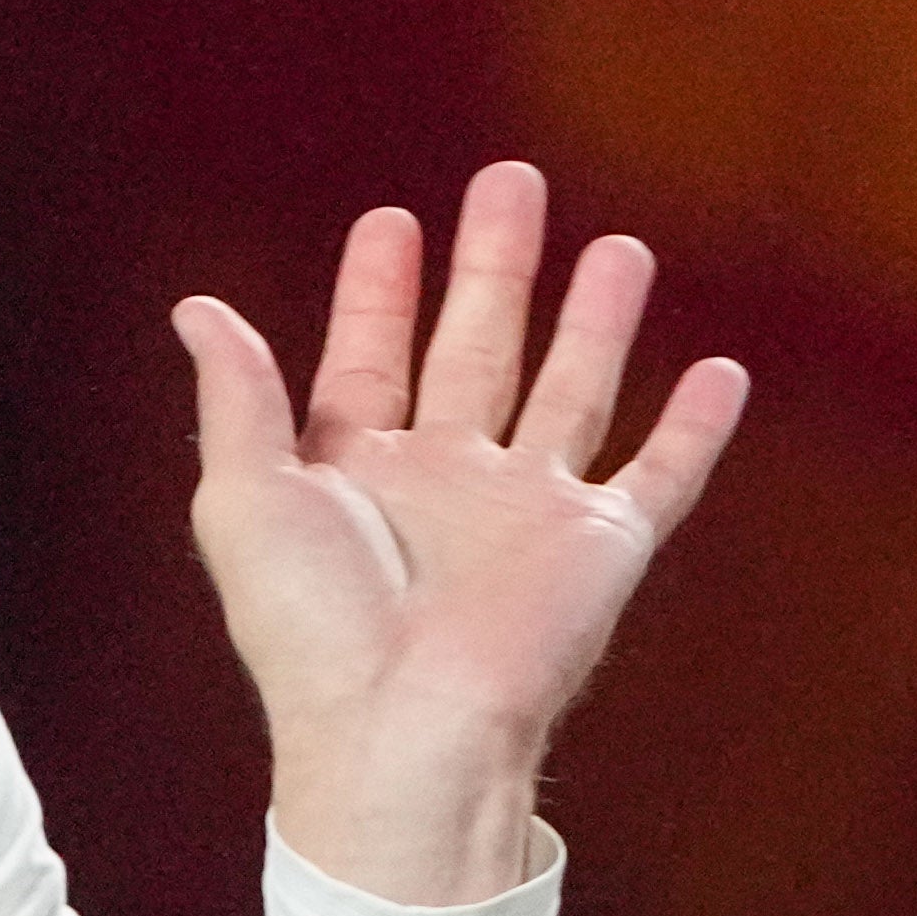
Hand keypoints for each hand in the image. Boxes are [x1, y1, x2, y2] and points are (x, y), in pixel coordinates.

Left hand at [171, 163, 745, 909]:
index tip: (393, 220)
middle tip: (513, 182)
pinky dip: (694, 428)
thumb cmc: (309, 631)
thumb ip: (236, 399)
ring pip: (572, 387)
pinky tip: (720, 372)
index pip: (371, 355)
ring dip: (597, 319)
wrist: (401, 733)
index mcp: (358, 468)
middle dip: (496, 266)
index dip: (380, 290)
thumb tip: (196, 308)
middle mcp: (448, 480)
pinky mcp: (600, 549)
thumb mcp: (244, 497)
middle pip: (479, 346)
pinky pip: (657, 475)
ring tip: (621, 248)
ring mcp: (529, 512)